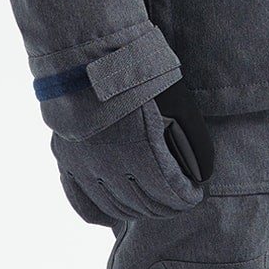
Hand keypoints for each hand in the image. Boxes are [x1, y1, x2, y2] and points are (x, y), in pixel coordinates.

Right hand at [49, 80, 212, 226]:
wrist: (84, 55)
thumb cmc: (136, 73)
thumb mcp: (177, 100)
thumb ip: (193, 140)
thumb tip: (202, 172)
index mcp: (141, 151)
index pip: (170, 194)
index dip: (186, 198)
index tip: (194, 194)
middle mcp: (111, 166)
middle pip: (145, 205)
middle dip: (167, 207)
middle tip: (177, 200)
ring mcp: (85, 167)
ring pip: (117, 208)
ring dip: (139, 210)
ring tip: (153, 203)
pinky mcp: (67, 162)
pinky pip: (83, 204)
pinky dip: (103, 213)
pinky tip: (116, 213)